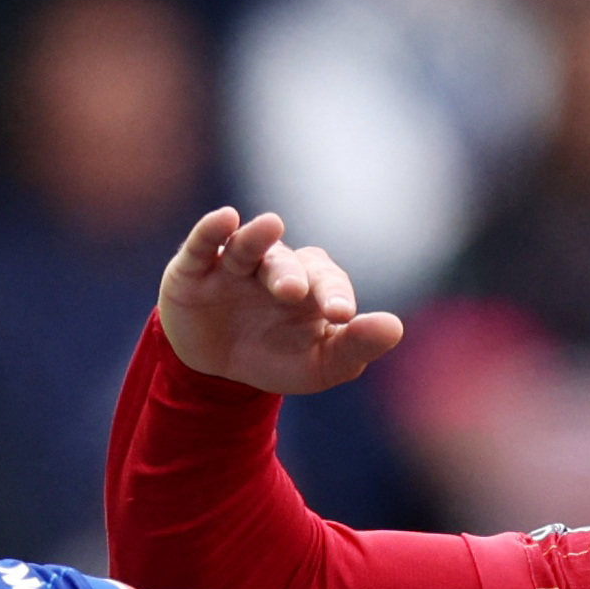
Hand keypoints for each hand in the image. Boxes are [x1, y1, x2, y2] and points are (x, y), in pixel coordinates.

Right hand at [154, 207, 405, 395]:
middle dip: (290, 275)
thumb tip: (395, 328)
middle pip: (286, 263)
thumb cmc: (277, 357)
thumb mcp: (319, 366)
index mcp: (312, 285)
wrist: (217, 370)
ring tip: (269, 226)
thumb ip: (356, 347)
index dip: (334, 295)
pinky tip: (225, 218)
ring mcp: (233, 266)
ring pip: (247, 248)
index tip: (341, 316)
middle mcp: (275, 267)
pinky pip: (204, 245)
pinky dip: (212, 230)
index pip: (328, 283)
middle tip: (294, 292)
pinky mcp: (194, 269)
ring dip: (256, 240)